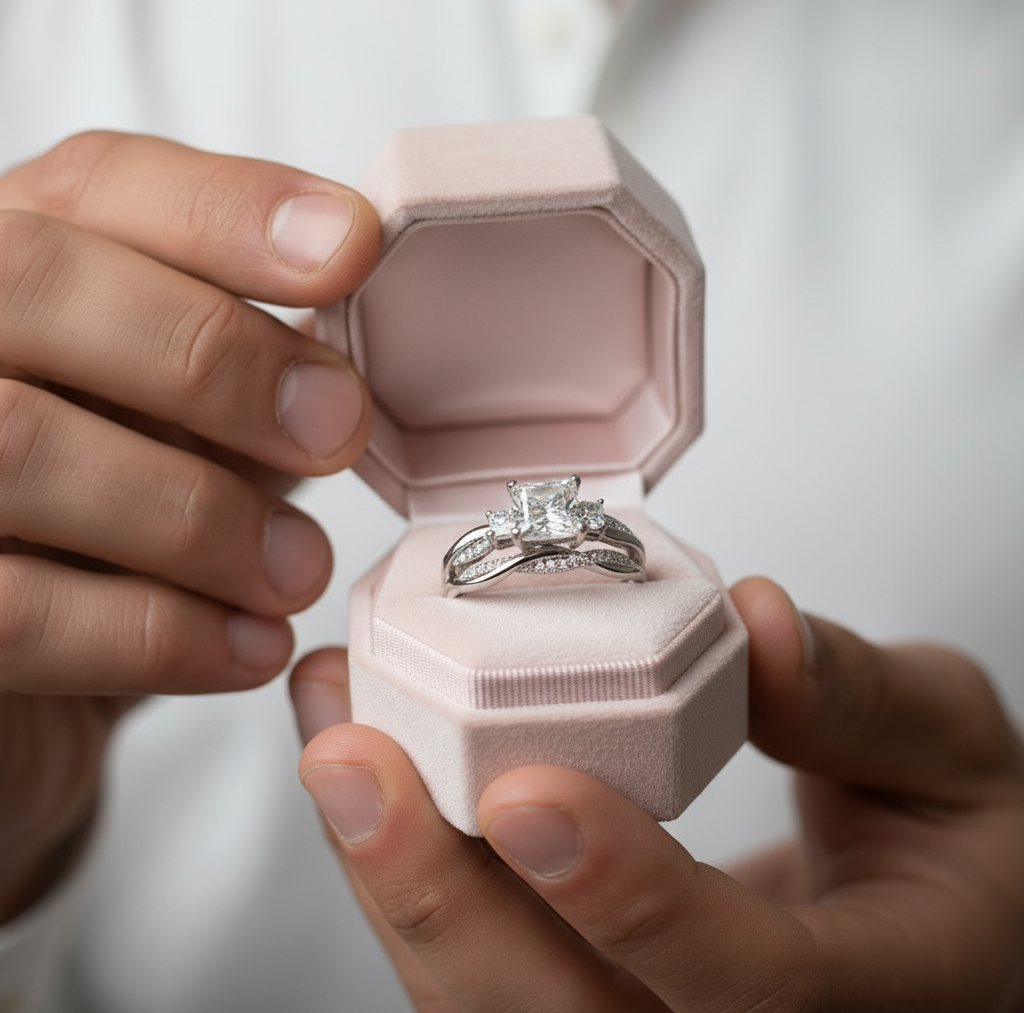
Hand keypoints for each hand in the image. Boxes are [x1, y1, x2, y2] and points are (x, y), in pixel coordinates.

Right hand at [0, 132, 378, 920]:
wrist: (35, 677)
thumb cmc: (119, 528)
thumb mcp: (181, 426)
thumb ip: (235, 368)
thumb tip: (349, 359)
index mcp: (10, 269)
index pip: (97, 184)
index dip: (229, 209)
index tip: (352, 246)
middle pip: (39, 282)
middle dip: (215, 357)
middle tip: (336, 430)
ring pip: (22, 447)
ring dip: (202, 517)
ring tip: (299, 571)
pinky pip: (20, 613)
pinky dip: (160, 635)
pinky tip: (248, 648)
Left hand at [294, 578, 1023, 1011]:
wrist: (922, 910)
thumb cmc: (951, 834)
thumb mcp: (951, 749)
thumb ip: (863, 697)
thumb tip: (754, 625)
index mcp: (877, 991)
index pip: (749, 984)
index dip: (633, 899)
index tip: (529, 793)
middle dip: (441, 900)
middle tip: (354, 762)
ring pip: (492, 1003)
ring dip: (394, 874)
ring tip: (334, 736)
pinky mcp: (586, 990)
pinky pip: (478, 952)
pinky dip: (407, 858)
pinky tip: (366, 754)